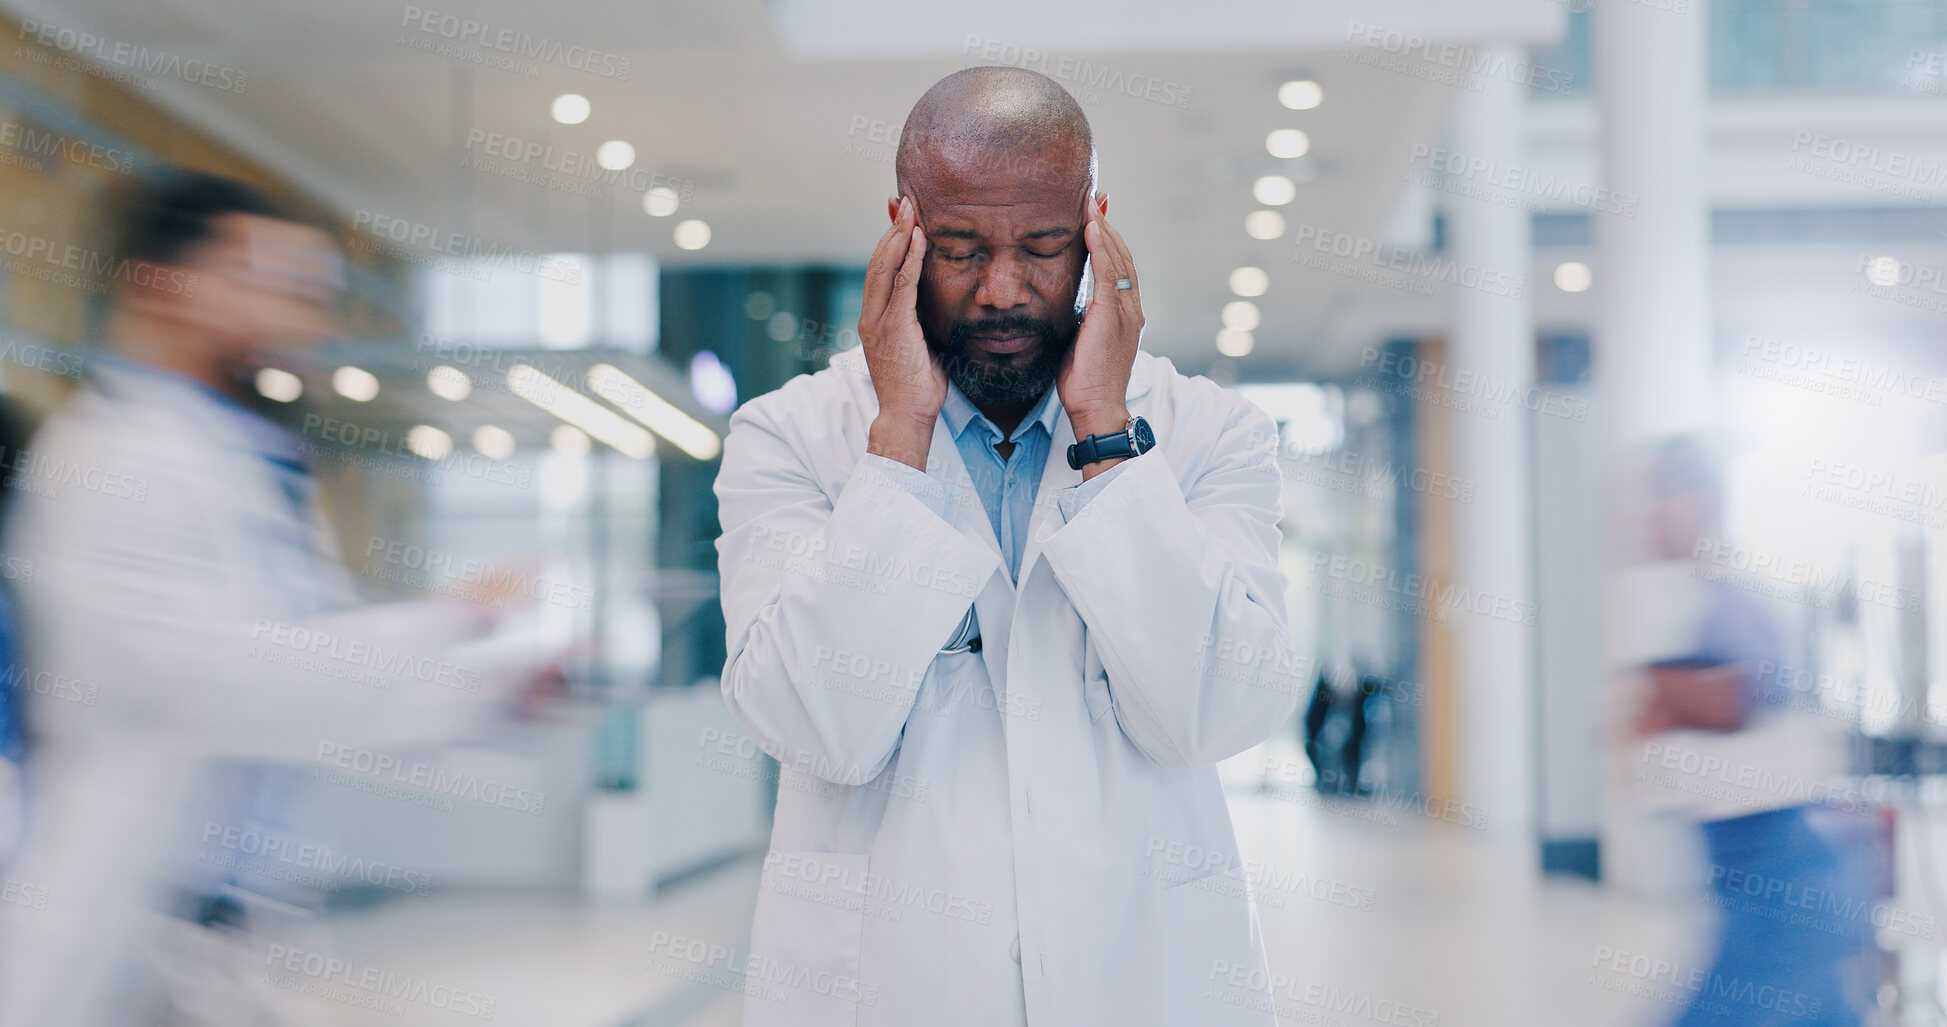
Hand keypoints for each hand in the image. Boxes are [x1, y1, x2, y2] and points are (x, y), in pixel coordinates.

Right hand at [860, 195, 944, 469]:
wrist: (906, 417)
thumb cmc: (918, 387)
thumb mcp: (921, 346)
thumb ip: (922, 322)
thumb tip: (938, 307)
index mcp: (877, 318)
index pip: (882, 269)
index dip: (891, 240)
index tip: (902, 216)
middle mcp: (871, 315)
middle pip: (878, 259)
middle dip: (892, 228)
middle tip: (904, 200)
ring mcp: (878, 321)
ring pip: (885, 266)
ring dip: (899, 234)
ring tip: (910, 208)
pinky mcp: (893, 328)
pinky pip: (901, 285)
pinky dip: (909, 258)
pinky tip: (920, 238)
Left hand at [1060, 196, 1141, 454]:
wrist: (1097, 409)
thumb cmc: (1084, 383)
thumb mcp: (1080, 342)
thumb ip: (1079, 319)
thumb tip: (1063, 305)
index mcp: (1124, 314)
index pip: (1118, 266)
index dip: (1108, 239)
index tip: (1095, 215)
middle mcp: (1130, 308)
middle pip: (1122, 254)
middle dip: (1108, 224)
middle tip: (1095, 196)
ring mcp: (1125, 311)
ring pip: (1118, 258)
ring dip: (1104, 227)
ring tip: (1091, 201)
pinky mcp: (1112, 316)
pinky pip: (1108, 273)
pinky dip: (1101, 246)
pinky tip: (1091, 226)